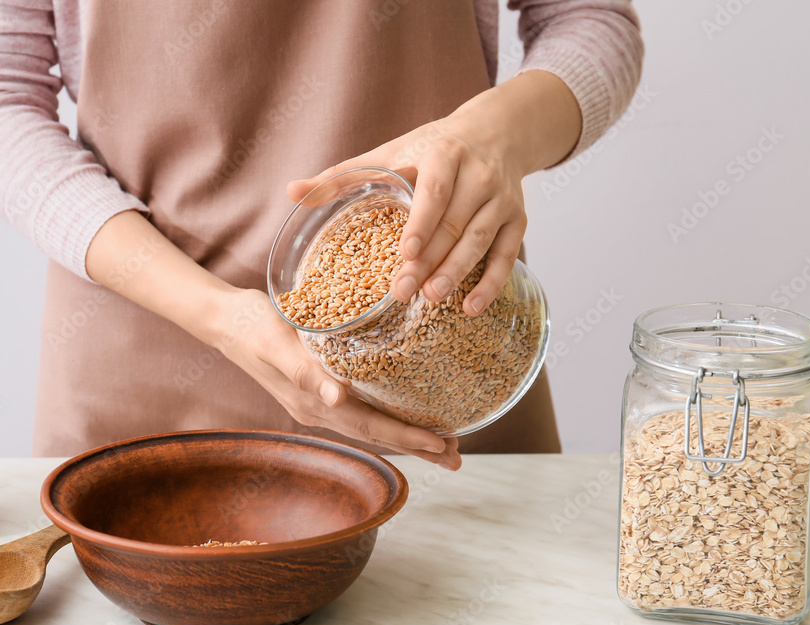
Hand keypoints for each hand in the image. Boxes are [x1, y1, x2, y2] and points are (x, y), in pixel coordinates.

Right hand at [215, 289, 461, 469]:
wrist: (225, 319)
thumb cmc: (251, 325)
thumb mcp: (276, 342)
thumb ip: (304, 370)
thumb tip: (335, 398)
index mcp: (313, 401)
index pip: (370, 426)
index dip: (407, 437)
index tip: (443, 445)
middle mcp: (320, 407)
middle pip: (376, 433)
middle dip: (417, 446)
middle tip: (457, 456)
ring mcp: (319, 399)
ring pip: (372, 423)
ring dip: (407, 434)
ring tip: (444, 442)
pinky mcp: (320, 386)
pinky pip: (362, 407)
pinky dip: (389, 414)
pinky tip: (405, 409)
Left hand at [288, 71, 580, 316]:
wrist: (497, 132)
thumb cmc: (433, 148)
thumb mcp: (390, 153)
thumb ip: (342, 176)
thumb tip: (292, 192)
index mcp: (444, 155)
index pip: (434, 191)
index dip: (422, 222)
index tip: (405, 252)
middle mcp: (478, 175)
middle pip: (454, 223)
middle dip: (431, 260)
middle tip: (405, 292)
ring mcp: (501, 200)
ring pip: (480, 240)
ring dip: (459, 273)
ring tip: (434, 299)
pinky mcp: (518, 220)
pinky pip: (507, 255)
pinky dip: (492, 283)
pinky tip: (472, 307)